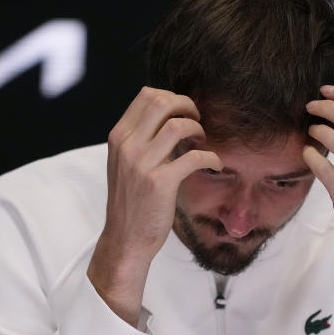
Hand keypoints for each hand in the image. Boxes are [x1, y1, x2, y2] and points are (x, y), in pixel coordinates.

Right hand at [88, 87, 222, 324]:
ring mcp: (142, 164)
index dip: (173, 97)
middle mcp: (127, 146)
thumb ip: (140, 139)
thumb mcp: (125, 163)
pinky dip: (211, 157)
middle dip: (187, 106)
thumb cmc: (131, 201)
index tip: (185, 112)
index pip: (146, 95)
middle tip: (198, 120)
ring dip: (198, 129)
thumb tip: (169, 117)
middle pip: (162, 102)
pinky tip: (215, 164)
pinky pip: (193, 157)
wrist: (125, 239)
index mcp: (118, 137)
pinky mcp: (160, 183)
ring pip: (178, 125)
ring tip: (203, 141)